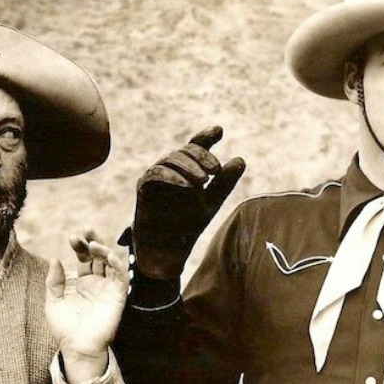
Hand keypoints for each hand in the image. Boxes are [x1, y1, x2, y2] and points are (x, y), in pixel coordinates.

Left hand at [46, 230, 128, 381]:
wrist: (77, 347)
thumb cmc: (65, 328)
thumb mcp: (53, 301)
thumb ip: (54, 281)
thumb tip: (55, 259)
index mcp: (82, 281)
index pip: (83, 257)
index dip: (79, 245)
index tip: (72, 236)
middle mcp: (97, 282)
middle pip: (98, 255)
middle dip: (93, 240)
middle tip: (85, 229)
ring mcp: (108, 288)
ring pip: (111, 263)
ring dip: (104, 250)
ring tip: (93, 244)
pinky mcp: (118, 297)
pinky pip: (121, 278)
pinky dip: (118, 265)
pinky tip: (109, 256)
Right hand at [126, 126, 245, 280]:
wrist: (168, 252)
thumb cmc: (187, 226)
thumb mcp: (211, 202)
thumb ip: (224, 182)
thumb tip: (240, 159)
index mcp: (187, 170)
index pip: (195, 147)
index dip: (206, 136)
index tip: (219, 131)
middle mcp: (170, 170)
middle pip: (185, 150)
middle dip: (201, 156)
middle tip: (215, 170)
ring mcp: (155, 177)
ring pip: (170, 159)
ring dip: (188, 166)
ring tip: (204, 181)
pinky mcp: (144, 188)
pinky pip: (155, 174)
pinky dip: (172, 176)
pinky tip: (188, 186)